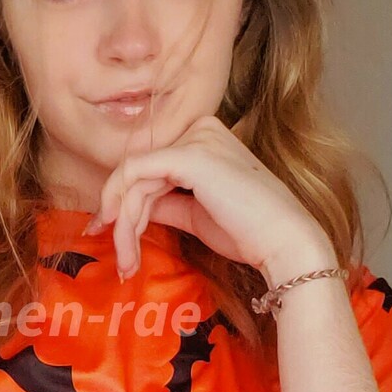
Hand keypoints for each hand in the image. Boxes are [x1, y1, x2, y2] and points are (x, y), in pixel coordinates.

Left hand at [85, 114, 334, 283]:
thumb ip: (164, 203)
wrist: (283, 242)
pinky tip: (125, 237)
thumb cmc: (248, 232)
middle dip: (120, 217)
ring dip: (123, 224)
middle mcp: (200, 129)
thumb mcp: (195, 214)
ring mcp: (195, 139)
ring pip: (133, 178)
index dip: (122, 198)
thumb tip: (133, 207)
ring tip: (127, 262)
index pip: (151, 166)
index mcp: (205, 138)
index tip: (109, 231)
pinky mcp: (189, 156)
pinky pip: (137, 177)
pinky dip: (126, 210)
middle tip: (120, 258)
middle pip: (139, 171)